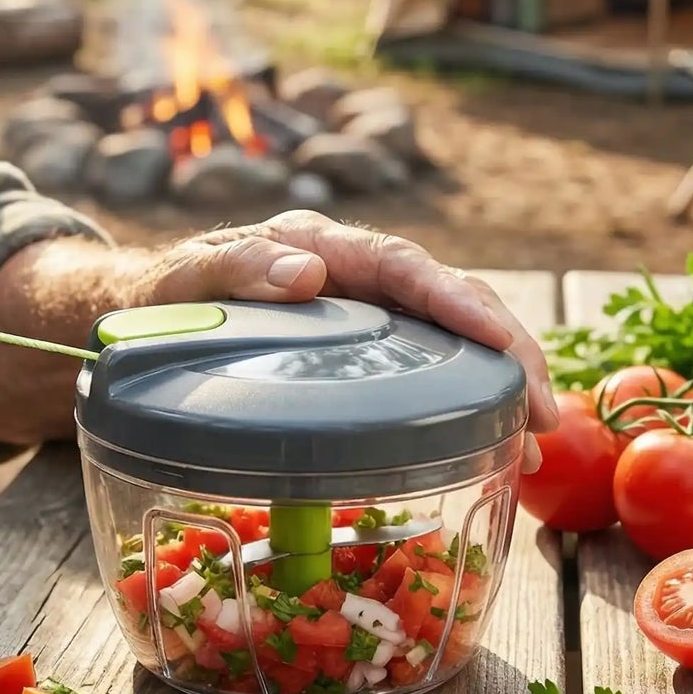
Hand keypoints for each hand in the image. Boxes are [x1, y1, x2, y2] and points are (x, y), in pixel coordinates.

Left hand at [136, 210, 557, 470]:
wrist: (147, 311)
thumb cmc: (164, 293)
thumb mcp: (183, 278)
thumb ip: (232, 269)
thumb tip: (305, 272)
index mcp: (319, 246)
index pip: (403, 265)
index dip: (457, 301)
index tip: (502, 340)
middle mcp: (353, 275)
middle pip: (446, 300)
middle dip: (505, 350)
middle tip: (545, 414)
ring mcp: (363, 313)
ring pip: (448, 338)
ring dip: (498, 384)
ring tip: (535, 446)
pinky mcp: (363, 351)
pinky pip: (426, 370)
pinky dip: (465, 404)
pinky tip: (493, 447)